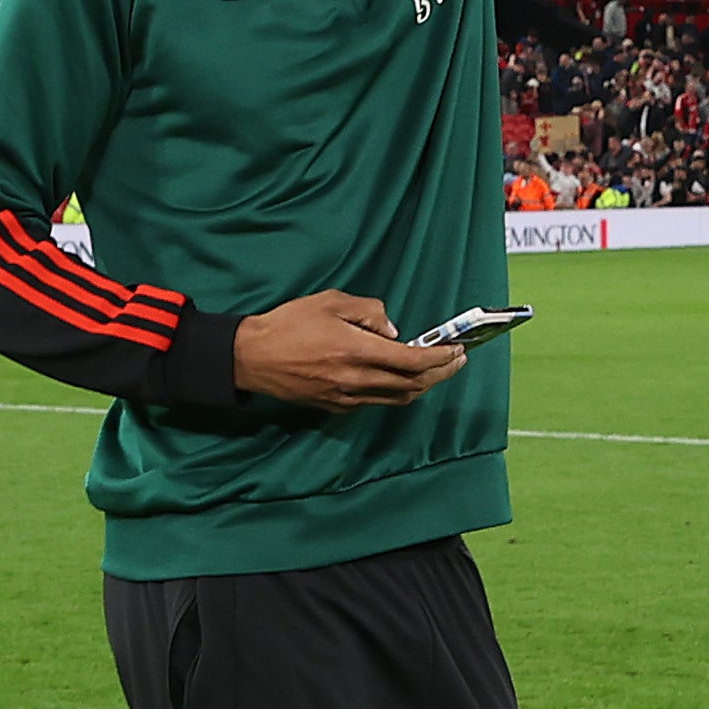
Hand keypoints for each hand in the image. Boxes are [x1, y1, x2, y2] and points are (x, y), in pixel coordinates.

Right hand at [232, 291, 466, 412]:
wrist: (252, 357)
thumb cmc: (289, 323)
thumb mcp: (330, 301)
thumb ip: (368, 311)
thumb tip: (392, 330)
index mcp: (357, 351)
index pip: (412, 361)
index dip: (440, 358)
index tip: (457, 350)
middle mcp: (356, 380)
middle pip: (412, 385)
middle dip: (440, 374)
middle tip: (456, 361)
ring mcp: (346, 398)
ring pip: (396, 399)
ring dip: (421, 387)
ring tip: (434, 371)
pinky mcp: (334, 407)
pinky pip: (375, 402)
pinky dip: (394, 392)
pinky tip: (398, 379)